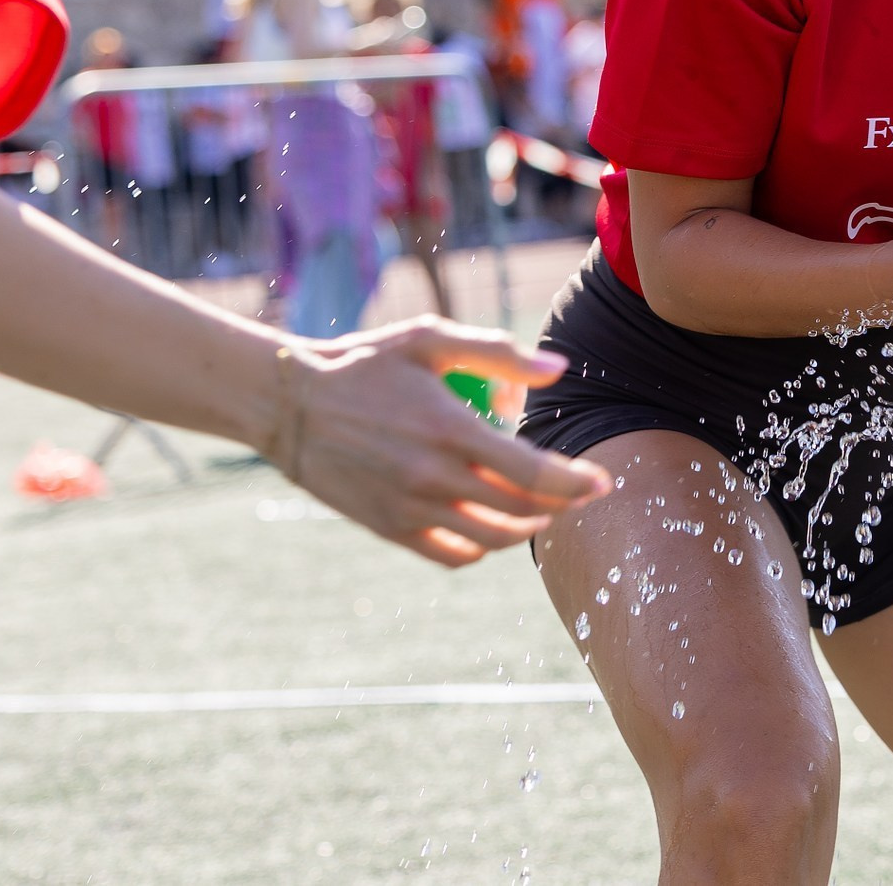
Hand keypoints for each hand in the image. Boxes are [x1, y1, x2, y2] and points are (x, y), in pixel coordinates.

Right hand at [269, 317, 612, 566]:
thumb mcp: (429, 339)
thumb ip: (497, 353)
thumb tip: (558, 369)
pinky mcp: (390, 529)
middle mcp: (433, 477)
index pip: (534, 472)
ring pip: (490, 538)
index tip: (602, 483)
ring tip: (539, 511)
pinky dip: (481, 547)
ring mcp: (410, 509)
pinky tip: (490, 526)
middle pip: (520, 508)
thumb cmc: (365, 363)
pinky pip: (451, 554)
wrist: (290, 405)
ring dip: (524, 528)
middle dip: (560, 504)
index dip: (576, 482)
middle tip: (577, 493)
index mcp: (450, 429)